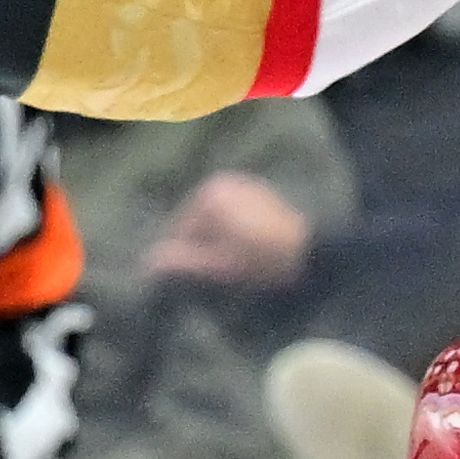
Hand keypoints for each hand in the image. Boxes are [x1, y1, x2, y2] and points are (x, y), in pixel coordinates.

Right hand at [142, 168, 313, 296]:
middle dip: (205, 246)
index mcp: (209, 196)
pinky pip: (236, 215)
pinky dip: (236, 230)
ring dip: (221, 239)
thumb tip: (149, 263)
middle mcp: (223, 183)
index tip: (205, 275)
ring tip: (238, 262)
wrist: (310, 253)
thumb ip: (184, 263)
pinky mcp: (260, 194)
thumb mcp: (220, 265)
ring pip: (218, 219)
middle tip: (223, 270)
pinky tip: (250, 249)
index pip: (182, 230)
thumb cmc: (261, 259)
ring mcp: (244, 185)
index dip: (188, 257)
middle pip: (199, 221)